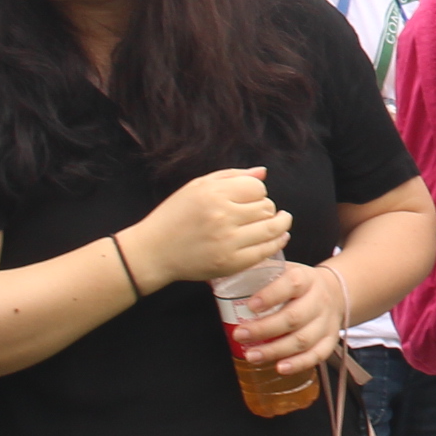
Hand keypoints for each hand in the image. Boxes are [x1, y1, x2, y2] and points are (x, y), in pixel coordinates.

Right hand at [130, 167, 288, 282]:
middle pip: (266, 207)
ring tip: (282, 221)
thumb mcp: (196, 187)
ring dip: (280, 224)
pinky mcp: (230, 263)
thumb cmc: (174, 216)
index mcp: (213, 194)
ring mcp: (228, 242)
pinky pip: (265, 251)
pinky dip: (277, 243)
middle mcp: (222, 216)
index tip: (252, 198)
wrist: (153, 252)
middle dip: (267, 208)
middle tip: (259, 212)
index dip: (258, 192)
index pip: (257, 188)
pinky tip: (280, 237)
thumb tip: (263, 172)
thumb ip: (231, 176)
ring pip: (271, 228)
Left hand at [232, 259, 347, 374]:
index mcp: (306, 278)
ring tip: (251, 355)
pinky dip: (298, 364)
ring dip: (276, 350)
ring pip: (303, 339)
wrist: (334, 292)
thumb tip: (215, 277)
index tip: (250, 306)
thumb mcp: (281, 270)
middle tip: (240, 334)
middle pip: (294, 317)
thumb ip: (255, 273)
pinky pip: (317, 355)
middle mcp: (319, 299)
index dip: (271, 295)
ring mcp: (326, 321)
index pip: (292, 284)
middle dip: (264, 329)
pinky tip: (280, 367)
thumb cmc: (297, 284)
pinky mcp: (329, 340)